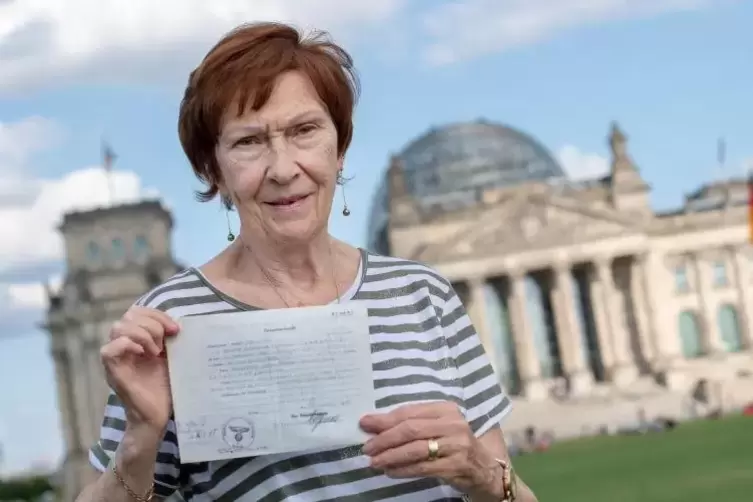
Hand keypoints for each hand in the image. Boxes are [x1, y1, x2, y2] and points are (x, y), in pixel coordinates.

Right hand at [100, 306, 179, 432]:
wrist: (157, 415)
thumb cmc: (164, 386)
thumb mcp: (170, 356)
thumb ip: (168, 338)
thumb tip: (177, 322)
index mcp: (136, 339)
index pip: (137, 311)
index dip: (156, 314)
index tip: (175, 328)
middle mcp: (122, 346)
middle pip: (128, 316)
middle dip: (152, 324)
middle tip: (165, 342)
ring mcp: (116, 358)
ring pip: (118, 328)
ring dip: (143, 334)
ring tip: (156, 351)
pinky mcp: (113, 372)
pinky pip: (109, 349)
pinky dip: (128, 345)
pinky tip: (144, 354)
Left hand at [360, 402, 501, 496]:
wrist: (483, 467)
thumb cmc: (453, 443)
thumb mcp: (437, 427)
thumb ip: (412, 424)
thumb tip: (374, 425)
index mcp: (446, 408)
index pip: (410, 412)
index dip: (385, 419)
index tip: (364, 424)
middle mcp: (453, 424)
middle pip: (411, 429)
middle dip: (385, 438)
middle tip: (367, 447)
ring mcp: (456, 445)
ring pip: (415, 449)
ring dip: (390, 456)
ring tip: (374, 461)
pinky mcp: (456, 465)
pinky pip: (423, 467)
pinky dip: (403, 469)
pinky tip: (390, 471)